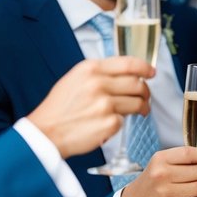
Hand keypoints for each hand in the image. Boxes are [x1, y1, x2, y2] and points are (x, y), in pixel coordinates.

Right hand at [27, 57, 153, 157]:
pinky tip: (112, 124)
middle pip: (137, 83)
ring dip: (142, 107)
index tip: (151, 72)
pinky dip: (121, 122)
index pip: (129, 63)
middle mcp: (99, 83)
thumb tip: (126, 73)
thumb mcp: (74, 79)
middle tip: (144, 97)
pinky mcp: (109, 123)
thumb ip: (98, 74)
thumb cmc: (59, 108)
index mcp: (90, 69)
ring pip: (137, 102)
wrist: (45, 133)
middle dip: (145, 91)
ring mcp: (105, 103)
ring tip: (139, 111)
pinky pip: (125, 120)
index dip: (145, 68)